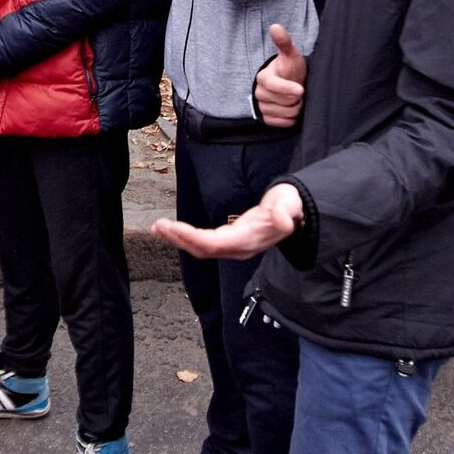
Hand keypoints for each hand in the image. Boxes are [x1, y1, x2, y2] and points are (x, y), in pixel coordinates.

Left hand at [152, 182, 302, 259]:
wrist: (295, 214)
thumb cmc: (290, 206)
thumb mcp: (290, 204)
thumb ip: (285, 212)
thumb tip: (282, 222)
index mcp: (249, 240)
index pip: (216, 243)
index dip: (194, 237)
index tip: (175, 227)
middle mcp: (239, 248)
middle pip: (203, 249)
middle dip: (179, 238)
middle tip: (159, 226)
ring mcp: (233, 247)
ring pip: (200, 249)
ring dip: (178, 239)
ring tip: (158, 228)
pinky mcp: (228, 241)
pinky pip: (202, 244)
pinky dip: (184, 237)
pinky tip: (170, 230)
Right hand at [254, 24, 306, 127]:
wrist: (289, 85)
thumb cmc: (291, 69)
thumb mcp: (291, 55)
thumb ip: (284, 42)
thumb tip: (275, 26)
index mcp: (263, 77)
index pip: (273, 86)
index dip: (287, 89)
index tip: (301, 90)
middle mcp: (259, 93)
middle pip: (282, 102)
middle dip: (296, 98)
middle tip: (299, 90)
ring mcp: (262, 106)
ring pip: (283, 113)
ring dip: (295, 108)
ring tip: (296, 99)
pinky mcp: (266, 118)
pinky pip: (281, 123)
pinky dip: (290, 118)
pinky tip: (291, 108)